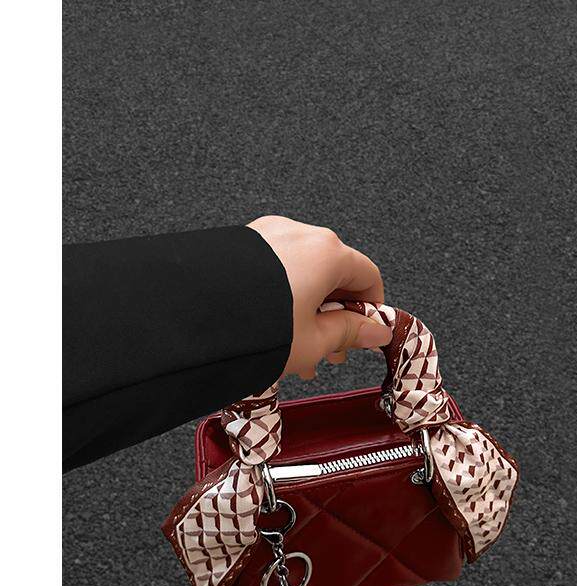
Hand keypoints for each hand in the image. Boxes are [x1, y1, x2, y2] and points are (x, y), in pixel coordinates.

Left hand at [247, 215, 391, 378]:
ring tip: (301, 349)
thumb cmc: (253, 329)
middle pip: (335, 274)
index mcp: (327, 253)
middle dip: (337, 315)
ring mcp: (268, 235)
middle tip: (332, 349)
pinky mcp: (243, 243)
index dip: (372, 308)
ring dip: (310, 309)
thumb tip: (376, 331)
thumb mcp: (314, 342)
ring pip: (305, 273)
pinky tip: (275, 329)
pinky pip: (278, 268)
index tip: (366, 332)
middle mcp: (300, 234)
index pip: (368, 275)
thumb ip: (351, 333)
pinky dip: (285, 295)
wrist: (191, 321)